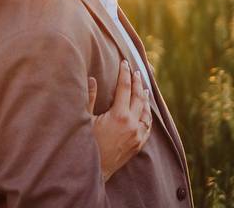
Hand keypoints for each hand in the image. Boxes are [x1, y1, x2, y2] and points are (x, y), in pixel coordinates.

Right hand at [87, 61, 152, 181]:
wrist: (95, 171)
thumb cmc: (87, 144)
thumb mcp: (86, 120)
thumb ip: (89, 98)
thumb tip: (92, 78)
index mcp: (119, 115)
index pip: (124, 88)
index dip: (124, 73)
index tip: (124, 62)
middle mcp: (131, 124)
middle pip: (138, 97)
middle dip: (137, 82)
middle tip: (136, 71)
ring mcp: (137, 135)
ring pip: (146, 112)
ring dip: (144, 98)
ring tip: (144, 88)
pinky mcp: (138, 144)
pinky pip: (147, 126)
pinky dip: (147, 115)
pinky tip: (146, 111)